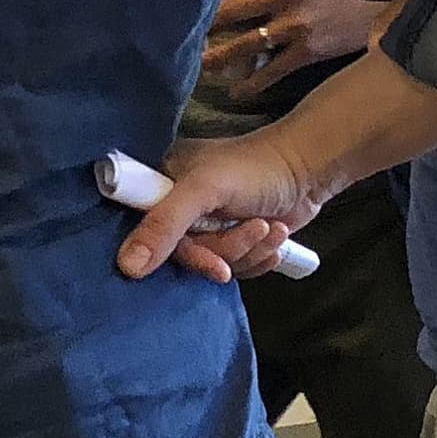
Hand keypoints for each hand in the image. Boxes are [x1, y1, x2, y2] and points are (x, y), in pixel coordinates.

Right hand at [116, 131, 332, 285]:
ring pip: (213, 263)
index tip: (203, 250)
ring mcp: (209, 226)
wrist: (309, 169)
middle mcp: (182, 206)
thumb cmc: (255, 168)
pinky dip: (258, 258)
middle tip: (253, 227)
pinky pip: (235, 268)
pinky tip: (275, 237)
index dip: (170, 247)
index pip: (147, 228)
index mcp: (163, 182)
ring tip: (269, 226)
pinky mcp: (234, 242)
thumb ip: (164, 225)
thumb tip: (127, 267)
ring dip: (247, 251)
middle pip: (185, 253)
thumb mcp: (203, 191)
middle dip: (225, 247)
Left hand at [203, 0, 383, 96]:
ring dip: (217, 58)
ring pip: (243, 45)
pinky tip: (235, 92)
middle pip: (227, 10)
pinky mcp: (307, 51)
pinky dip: (252, 83)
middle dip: (200, 24)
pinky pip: (272, 71)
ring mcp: (293, 26)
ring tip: (197, 67)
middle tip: (173, 36)